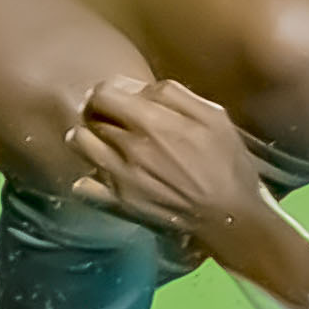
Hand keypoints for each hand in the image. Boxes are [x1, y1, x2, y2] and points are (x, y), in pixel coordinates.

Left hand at [67, 78, 271, 251]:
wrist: (229, 218)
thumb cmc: (227, 164)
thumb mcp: (214, 117)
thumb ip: (174, 95)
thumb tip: (140, 89)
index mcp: (152, 122)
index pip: (103, 93)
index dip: (106, 89)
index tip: (117, 95)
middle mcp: (128, 149)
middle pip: (89, 116)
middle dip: (97, 110)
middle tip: (111, 115)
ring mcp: (119, 178)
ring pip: (79, 145)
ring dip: (86, 136)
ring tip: (102, 139)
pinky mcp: (117, 203)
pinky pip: (83, 185)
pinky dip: (87, 175)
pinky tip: (102, 172)